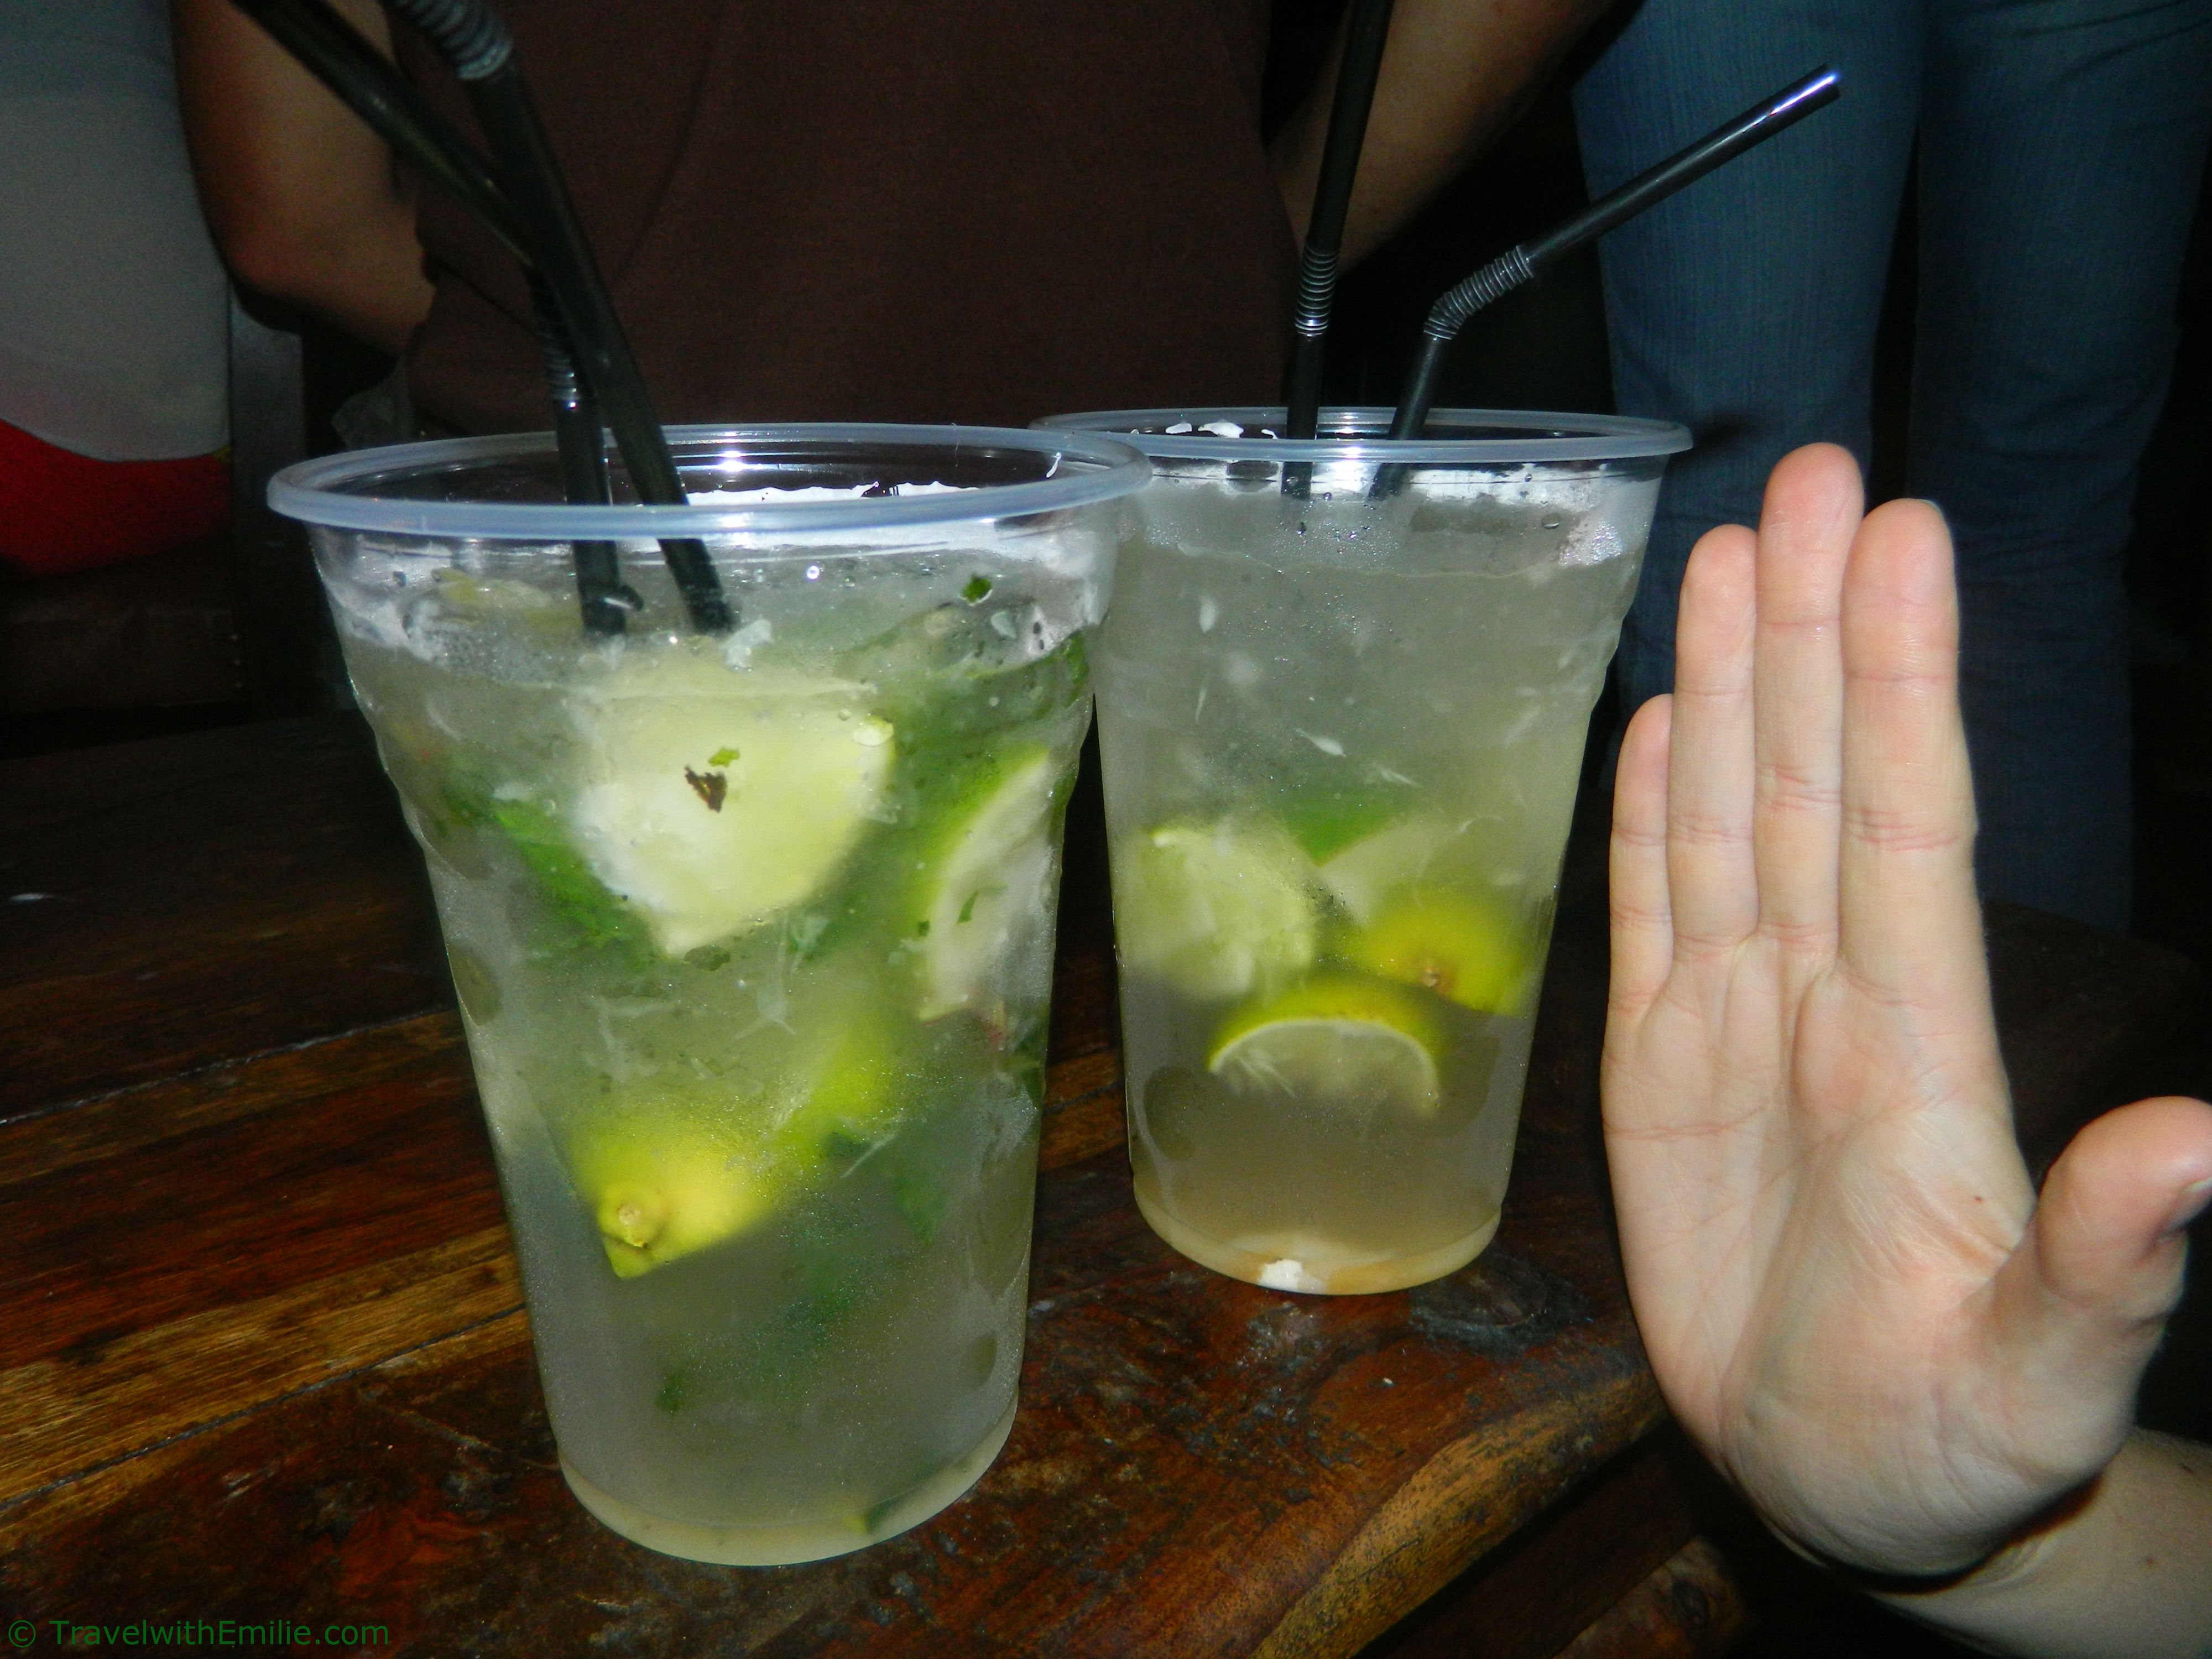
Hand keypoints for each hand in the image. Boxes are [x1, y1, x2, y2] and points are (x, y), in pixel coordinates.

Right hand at [1601, 443, 2211, 1577]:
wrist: (1847, 1485)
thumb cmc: (1959, 1447)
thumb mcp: (2041, 1378)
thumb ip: (2109, 1261)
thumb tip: (2208, 1145)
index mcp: (1920, 1056)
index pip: (1906, 828)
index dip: (1897, 685)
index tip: (1900, 542)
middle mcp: (1831, 1003)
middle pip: (1814, 781)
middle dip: (1809, 627)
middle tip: (1807, 472)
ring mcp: (1740, 1024)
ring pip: (1733, 816)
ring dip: (1729, 680)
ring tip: (1725, 546)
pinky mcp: (1658, 1066)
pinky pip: (1654, 910)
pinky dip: (1650, 808)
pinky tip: (1659, 713)